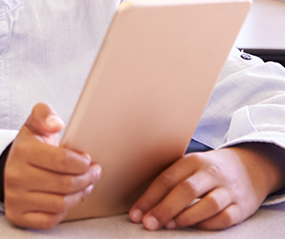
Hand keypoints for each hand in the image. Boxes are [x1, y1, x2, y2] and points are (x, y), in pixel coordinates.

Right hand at [3, 103, 100, 228]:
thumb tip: (55, 124)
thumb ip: (44, 114)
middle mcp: (15, 176)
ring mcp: (15, 197)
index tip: (88, 161)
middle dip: (87, 179)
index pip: (63, 161)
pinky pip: (49, 220)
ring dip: (79, 196)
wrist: (8, 168)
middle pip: (65, 184)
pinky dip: (63, 212)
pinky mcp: (16, 215)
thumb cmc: (29, 147)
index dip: (83, 163)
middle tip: (93, 174)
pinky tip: (66, 200)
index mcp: (22, 151)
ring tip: (84, 186)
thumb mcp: (35, 124)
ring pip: (60, 204)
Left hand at [130, 143, 284, 229]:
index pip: (167, 179)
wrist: (250, 167)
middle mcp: (212, 173)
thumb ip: (170, 181)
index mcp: (193, 161)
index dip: (149, 198)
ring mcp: (229, 190)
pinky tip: (196, 226)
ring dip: (186, 217)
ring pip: (209, 204)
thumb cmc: (209, 170)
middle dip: (164, 209)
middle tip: (148, 224)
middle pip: (186, 191)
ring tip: (169, 225)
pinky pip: (226, 218)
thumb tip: (144, 205)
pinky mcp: (243, 206)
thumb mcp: (190, 166)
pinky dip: (209, 224)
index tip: (136, 214)